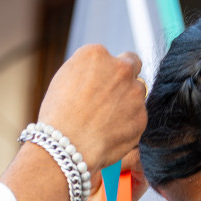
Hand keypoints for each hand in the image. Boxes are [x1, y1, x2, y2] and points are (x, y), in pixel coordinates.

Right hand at [37, 45, 146, 178]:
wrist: (66, 146)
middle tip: (112, 98)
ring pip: (138, 94)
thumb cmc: (58, 116)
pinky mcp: (142, 117)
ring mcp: (134, 92)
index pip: (112, 56)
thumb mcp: (65, 80)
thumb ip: (88, 73)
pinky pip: (138, 118)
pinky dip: (129, 125)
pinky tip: (110, 133)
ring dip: (128, 103)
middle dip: (125, 79)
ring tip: (106, 121)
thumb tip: (100, 77)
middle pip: (132, 67)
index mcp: (96, 54)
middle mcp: (120, 68)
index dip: (108, 72)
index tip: (101, 85)